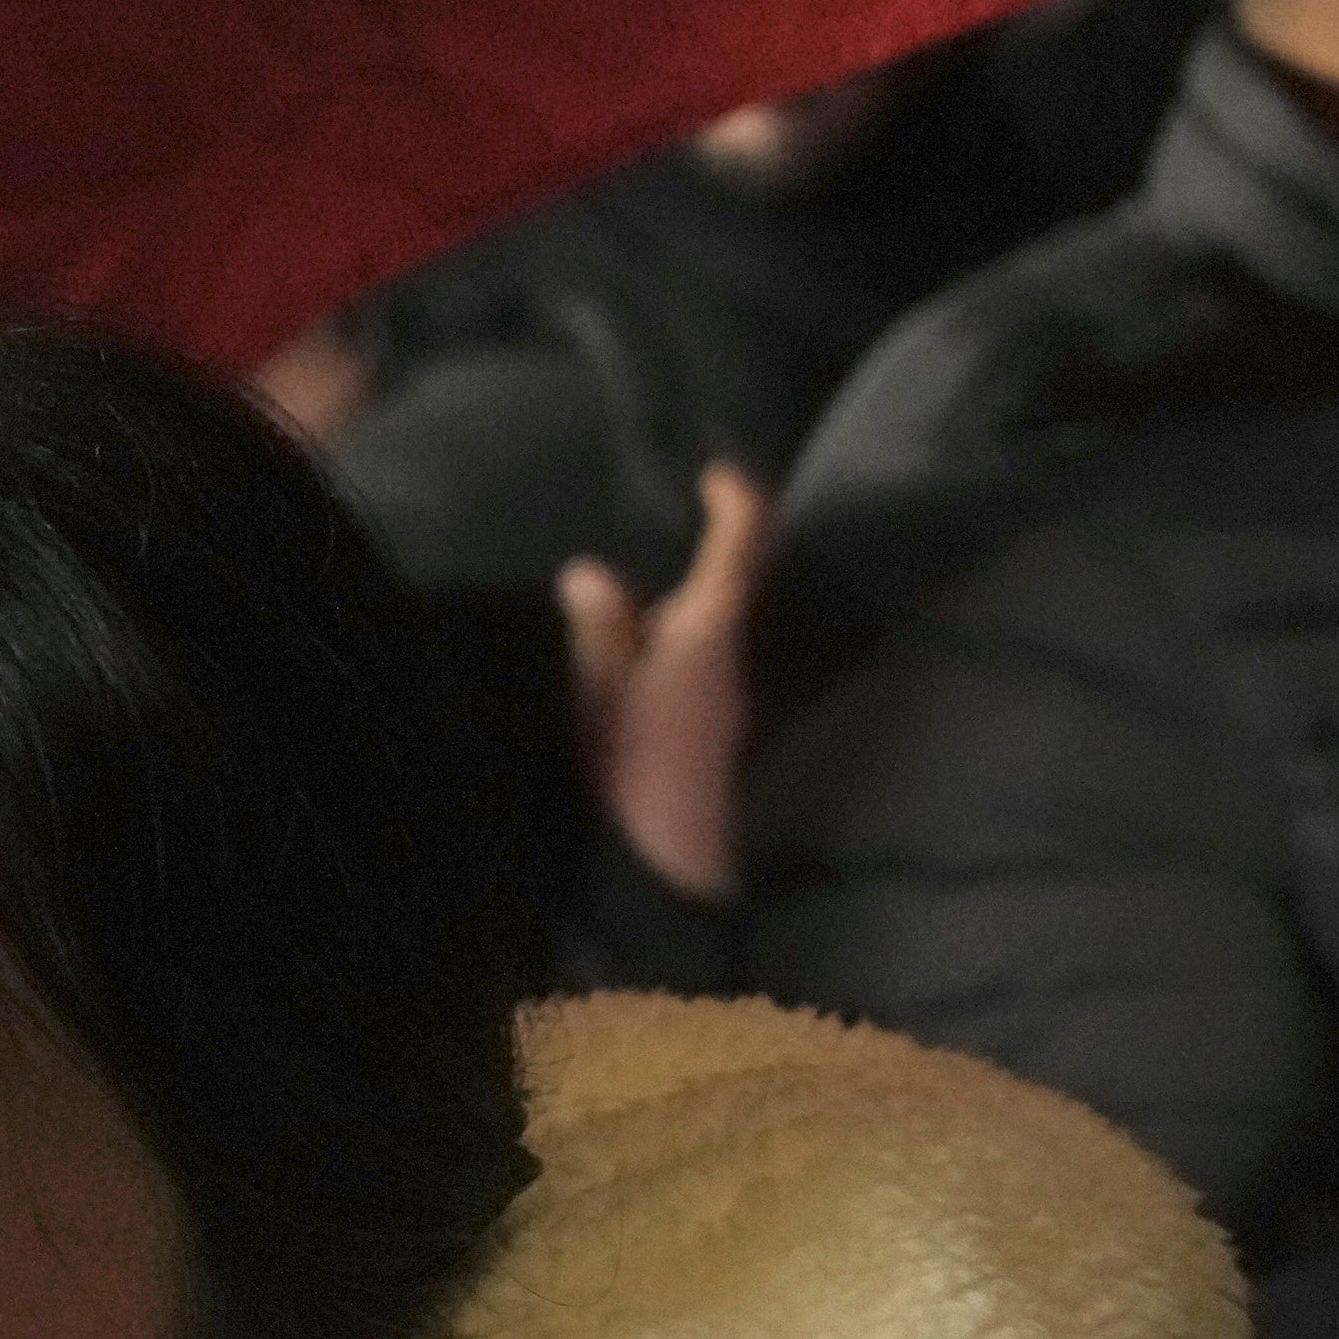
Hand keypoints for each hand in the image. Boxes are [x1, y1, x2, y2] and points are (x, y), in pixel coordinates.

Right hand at [558, 464, 769, 905]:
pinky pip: (716, 647)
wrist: (668, 864)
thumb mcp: (598, 694)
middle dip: (731, 533)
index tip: (717, 474)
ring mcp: (732, 690)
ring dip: (710, 580)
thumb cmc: (630, 772)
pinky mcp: (719, 720)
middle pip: (748, 576)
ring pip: (733, 614)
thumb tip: (589, 571)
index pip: (741, 547)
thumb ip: (600, 630)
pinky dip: (696, 620)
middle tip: (700, 504)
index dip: (738, 501)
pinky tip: (653, 636)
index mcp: (706, 632)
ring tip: (661, 565)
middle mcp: (733, 653)